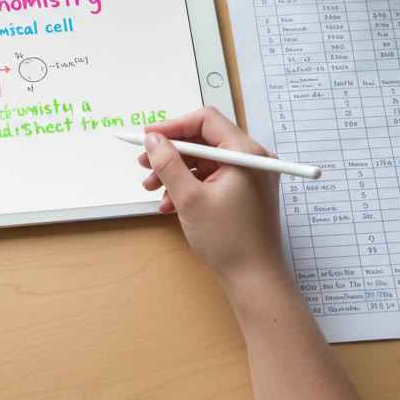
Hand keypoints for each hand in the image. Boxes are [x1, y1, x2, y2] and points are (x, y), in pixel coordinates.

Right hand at [137, 107, 284, 288]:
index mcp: (246, 153)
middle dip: (171, 152)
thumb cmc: (231, 242)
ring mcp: (250, 176)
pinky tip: (170, 203)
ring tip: (153, 189)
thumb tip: (153, 140)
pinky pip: (211, 177)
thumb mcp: (189, 198)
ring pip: (204, 160)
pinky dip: (189, 185)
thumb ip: (168, 163)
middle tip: (145, 164)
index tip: (149, 137)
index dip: (173, 126)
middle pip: (203, 140)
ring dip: (176, 172)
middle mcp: (253, 159)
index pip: (205, 120)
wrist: (254, 279)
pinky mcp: (245, 191)